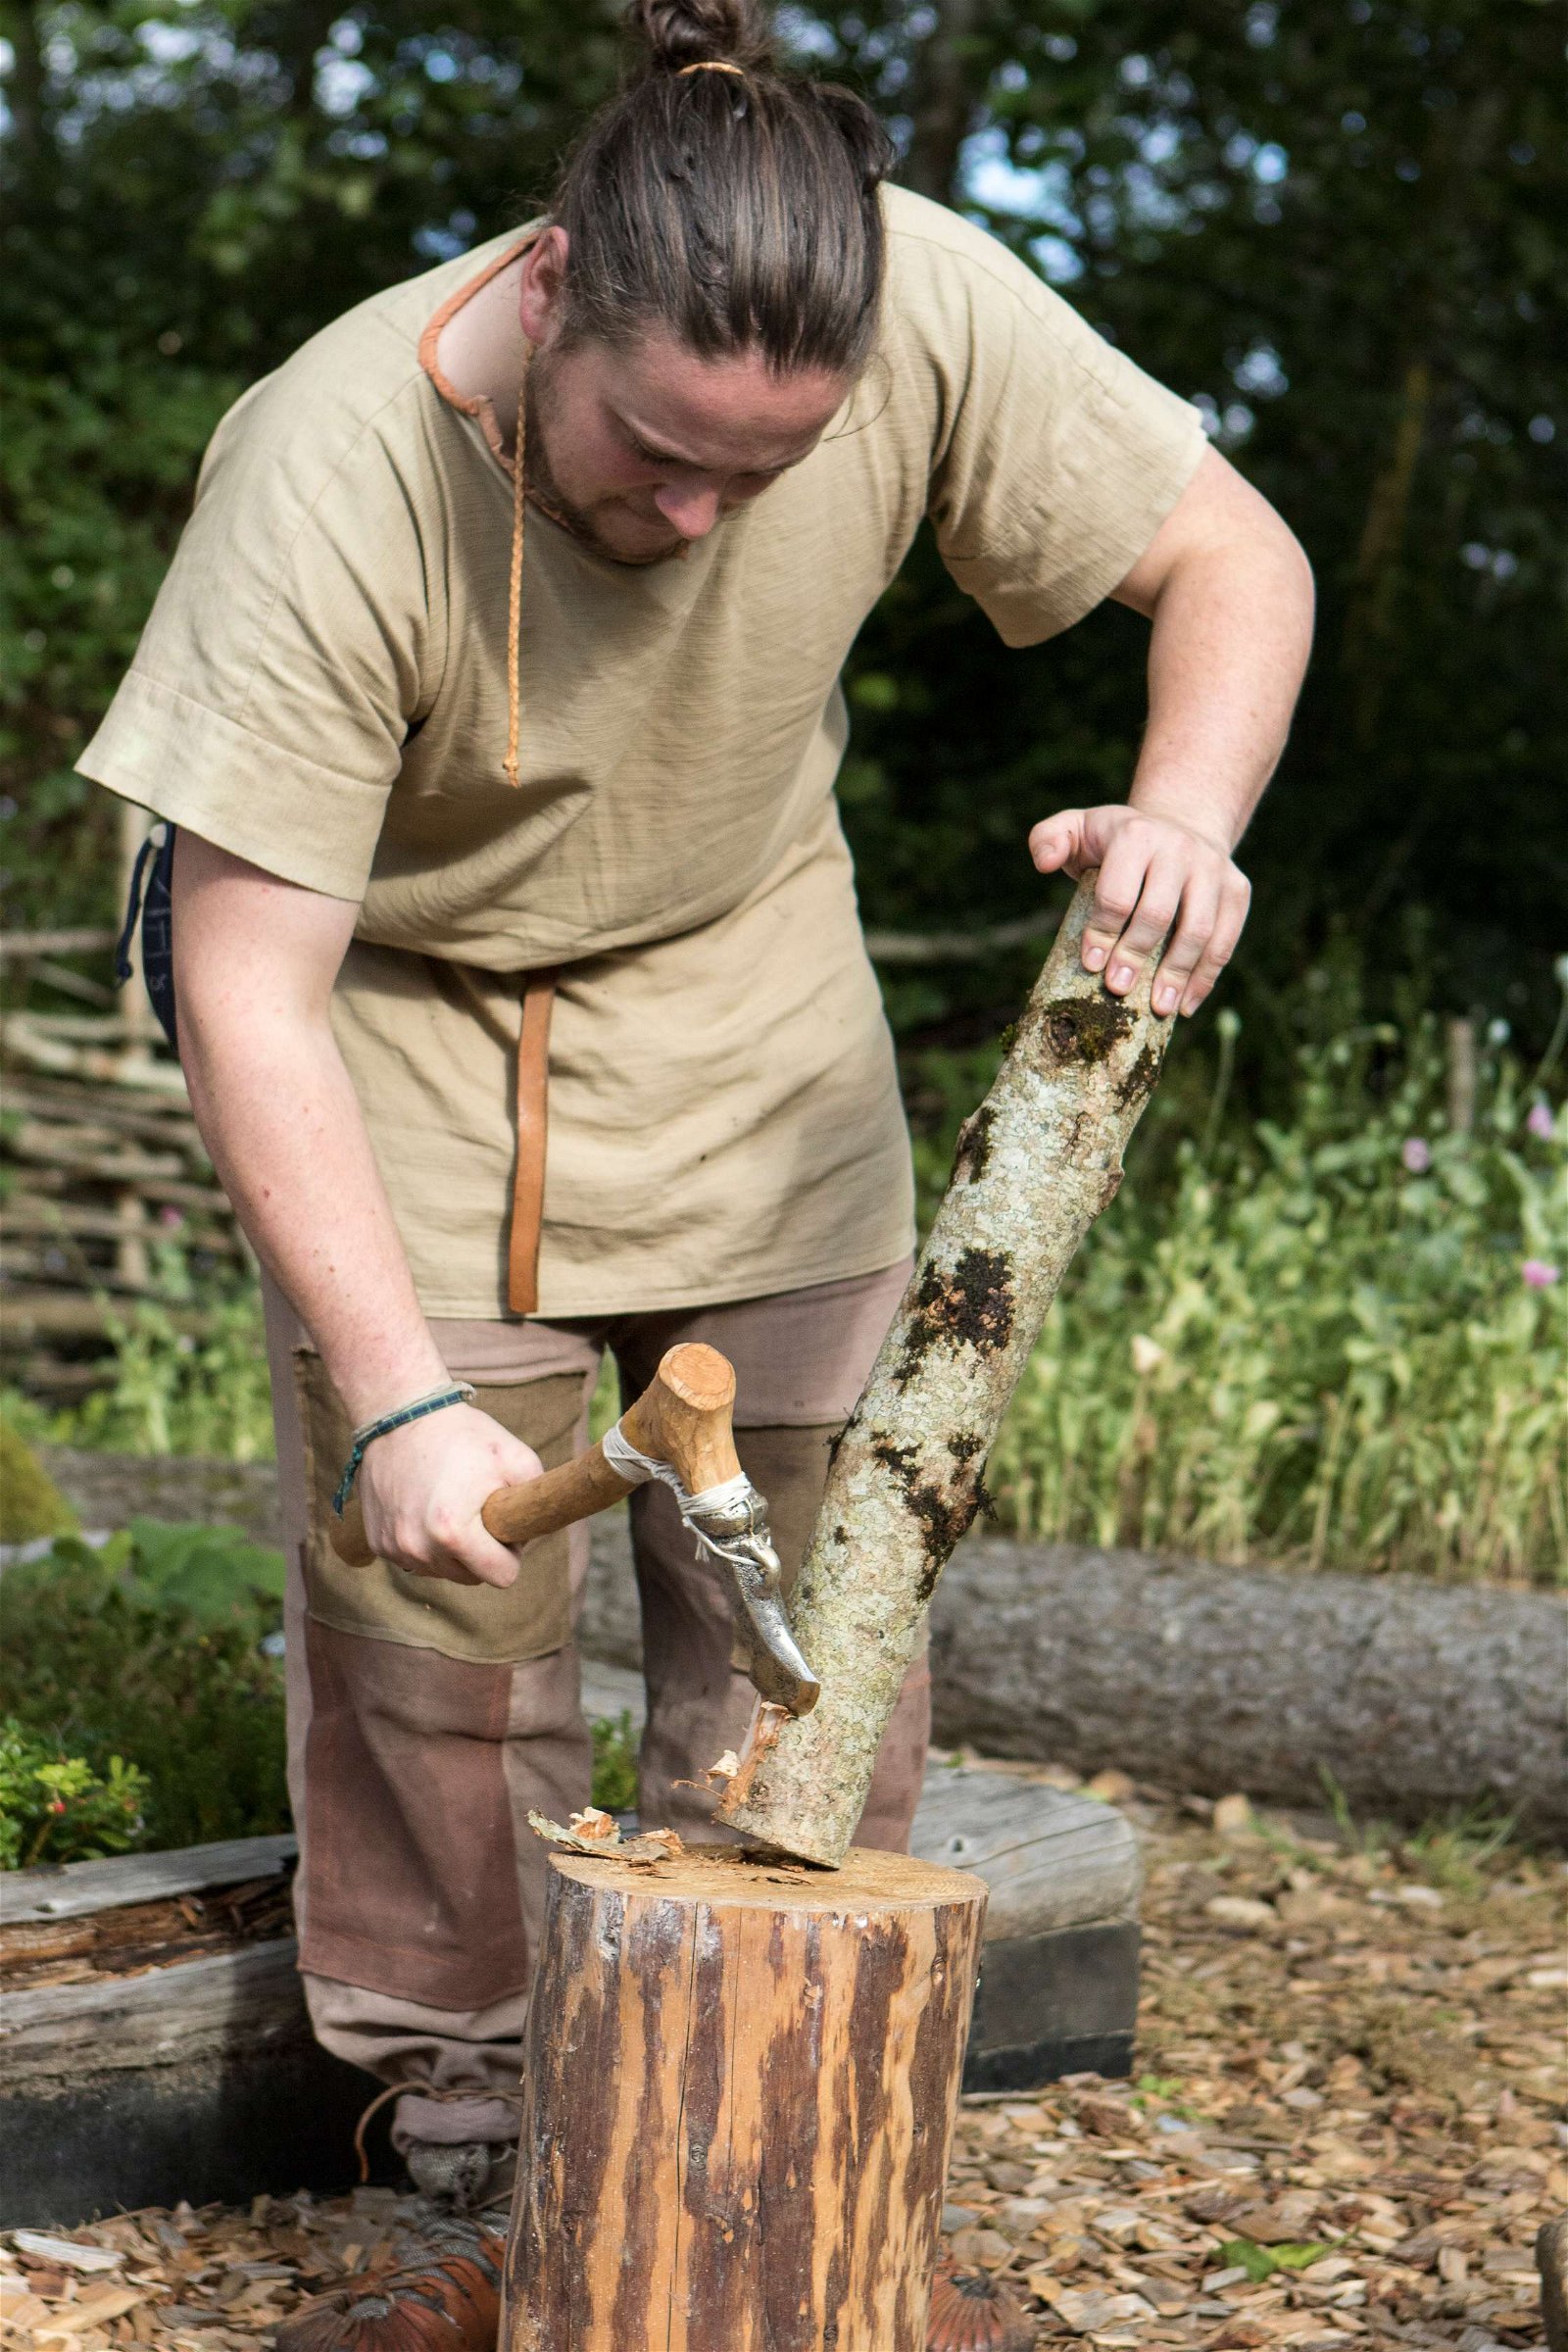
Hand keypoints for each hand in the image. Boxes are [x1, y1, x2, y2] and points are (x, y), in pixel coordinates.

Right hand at [355, 1404, 543, 1587]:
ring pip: (443, 1571)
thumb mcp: (516, 1458)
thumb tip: (535, 1533)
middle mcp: (418, 1548)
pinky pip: (416, 1559)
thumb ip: (538, 1501)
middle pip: (471, 1578)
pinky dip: (426, 1542)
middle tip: (477, 1508)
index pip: (502, 1577)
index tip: (503, 1523)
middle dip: (481, 1551)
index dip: (511, 1552)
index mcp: (454, 1533)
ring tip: (450, 1504)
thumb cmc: (463, 1434)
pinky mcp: (378, 1544)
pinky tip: (424, 1506)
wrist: (399, 1414)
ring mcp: (394, 1548)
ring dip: (452, 1549)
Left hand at [1028, 804, 1251, 1016]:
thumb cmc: (1117, 841)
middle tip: (1118, 990)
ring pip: (1199, 930)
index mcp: (1137, 834)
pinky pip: (1225, 939)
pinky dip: (1206, 977)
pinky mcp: (1237, 889)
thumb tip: (1044, 862)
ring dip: (1177, 975)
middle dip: (1136, 956)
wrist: (1180, 824)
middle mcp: (1180, 848)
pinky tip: (1186, 1005)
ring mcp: (1214, 869)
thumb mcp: (1078, 828)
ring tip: (1159, 1008)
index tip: (1091, 965)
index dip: (1103, 932)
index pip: (1117, 893)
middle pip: (1158, 914)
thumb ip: (1049, 838)